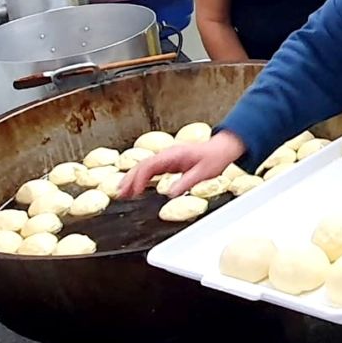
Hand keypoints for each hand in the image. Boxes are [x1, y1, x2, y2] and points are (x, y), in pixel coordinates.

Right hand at [118, 131, 245, 198]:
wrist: (222, 149)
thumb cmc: (214, 158)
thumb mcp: (203, 173)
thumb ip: (186, 182)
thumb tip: (170, 194)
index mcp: (173, 155)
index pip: (150, 165)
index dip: (139, 178)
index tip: (133, 191)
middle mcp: (167, 154)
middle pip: (142, 165)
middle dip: (129, 179)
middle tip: (119, 194)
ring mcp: (167, 157)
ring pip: (144, 167)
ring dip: (132, 178)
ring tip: (121, 192)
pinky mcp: (169, 162)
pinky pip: (151, 169)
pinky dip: (141, 178)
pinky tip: (136, 187)